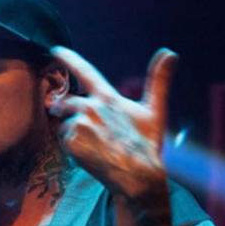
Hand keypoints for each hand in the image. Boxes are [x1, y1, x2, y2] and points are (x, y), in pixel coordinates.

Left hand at [49, 46, 177, 202]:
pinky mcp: (72, 142)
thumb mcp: (155, 111)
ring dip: (74, 131)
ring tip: (95, 145)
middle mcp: (91, 107)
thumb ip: (159, 81)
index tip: (55, 49)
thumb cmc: (147, 145)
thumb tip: (170, 52)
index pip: (85, 71)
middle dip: (66, 110)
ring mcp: (80, 125)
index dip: (69, 58)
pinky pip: (64, 140)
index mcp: (108, 98)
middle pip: (67, 102)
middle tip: (83, 127)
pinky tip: (90, 153)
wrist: (137, 176)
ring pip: (66, 123)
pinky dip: (73, 146)